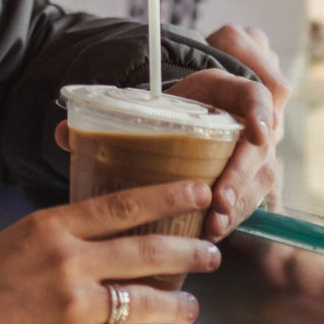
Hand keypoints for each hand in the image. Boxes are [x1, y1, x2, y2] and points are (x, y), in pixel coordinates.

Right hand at [0, 181, 219, 323]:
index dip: (166, 197)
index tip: (197, 191)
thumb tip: (113, 238)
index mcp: (53, 228)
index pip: (123, 205)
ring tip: (191, 307)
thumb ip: (67, 236)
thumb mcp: (22, 239)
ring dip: (175, 305)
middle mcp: (70, 262)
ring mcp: (76, 306)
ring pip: (145, 302)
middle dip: (187, 253)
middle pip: (145, 253)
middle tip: (211, 254)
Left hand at [51, 25, 289, 237]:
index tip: (258, 134)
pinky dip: (234, 216)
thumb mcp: (137, 106)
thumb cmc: (156, 111)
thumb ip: (102, 116)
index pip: (253, 93)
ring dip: (239, 204)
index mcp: (218, 90)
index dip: (261, 111)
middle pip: (260, 147)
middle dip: (243, 177)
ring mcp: (252, 150)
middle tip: (218, 203)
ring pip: (260, 177)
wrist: (173, 117)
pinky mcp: (249, 178)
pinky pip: (252, 198)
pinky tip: (213, 233)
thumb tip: (62, 132)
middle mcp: (243, 118)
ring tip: (213, 227)